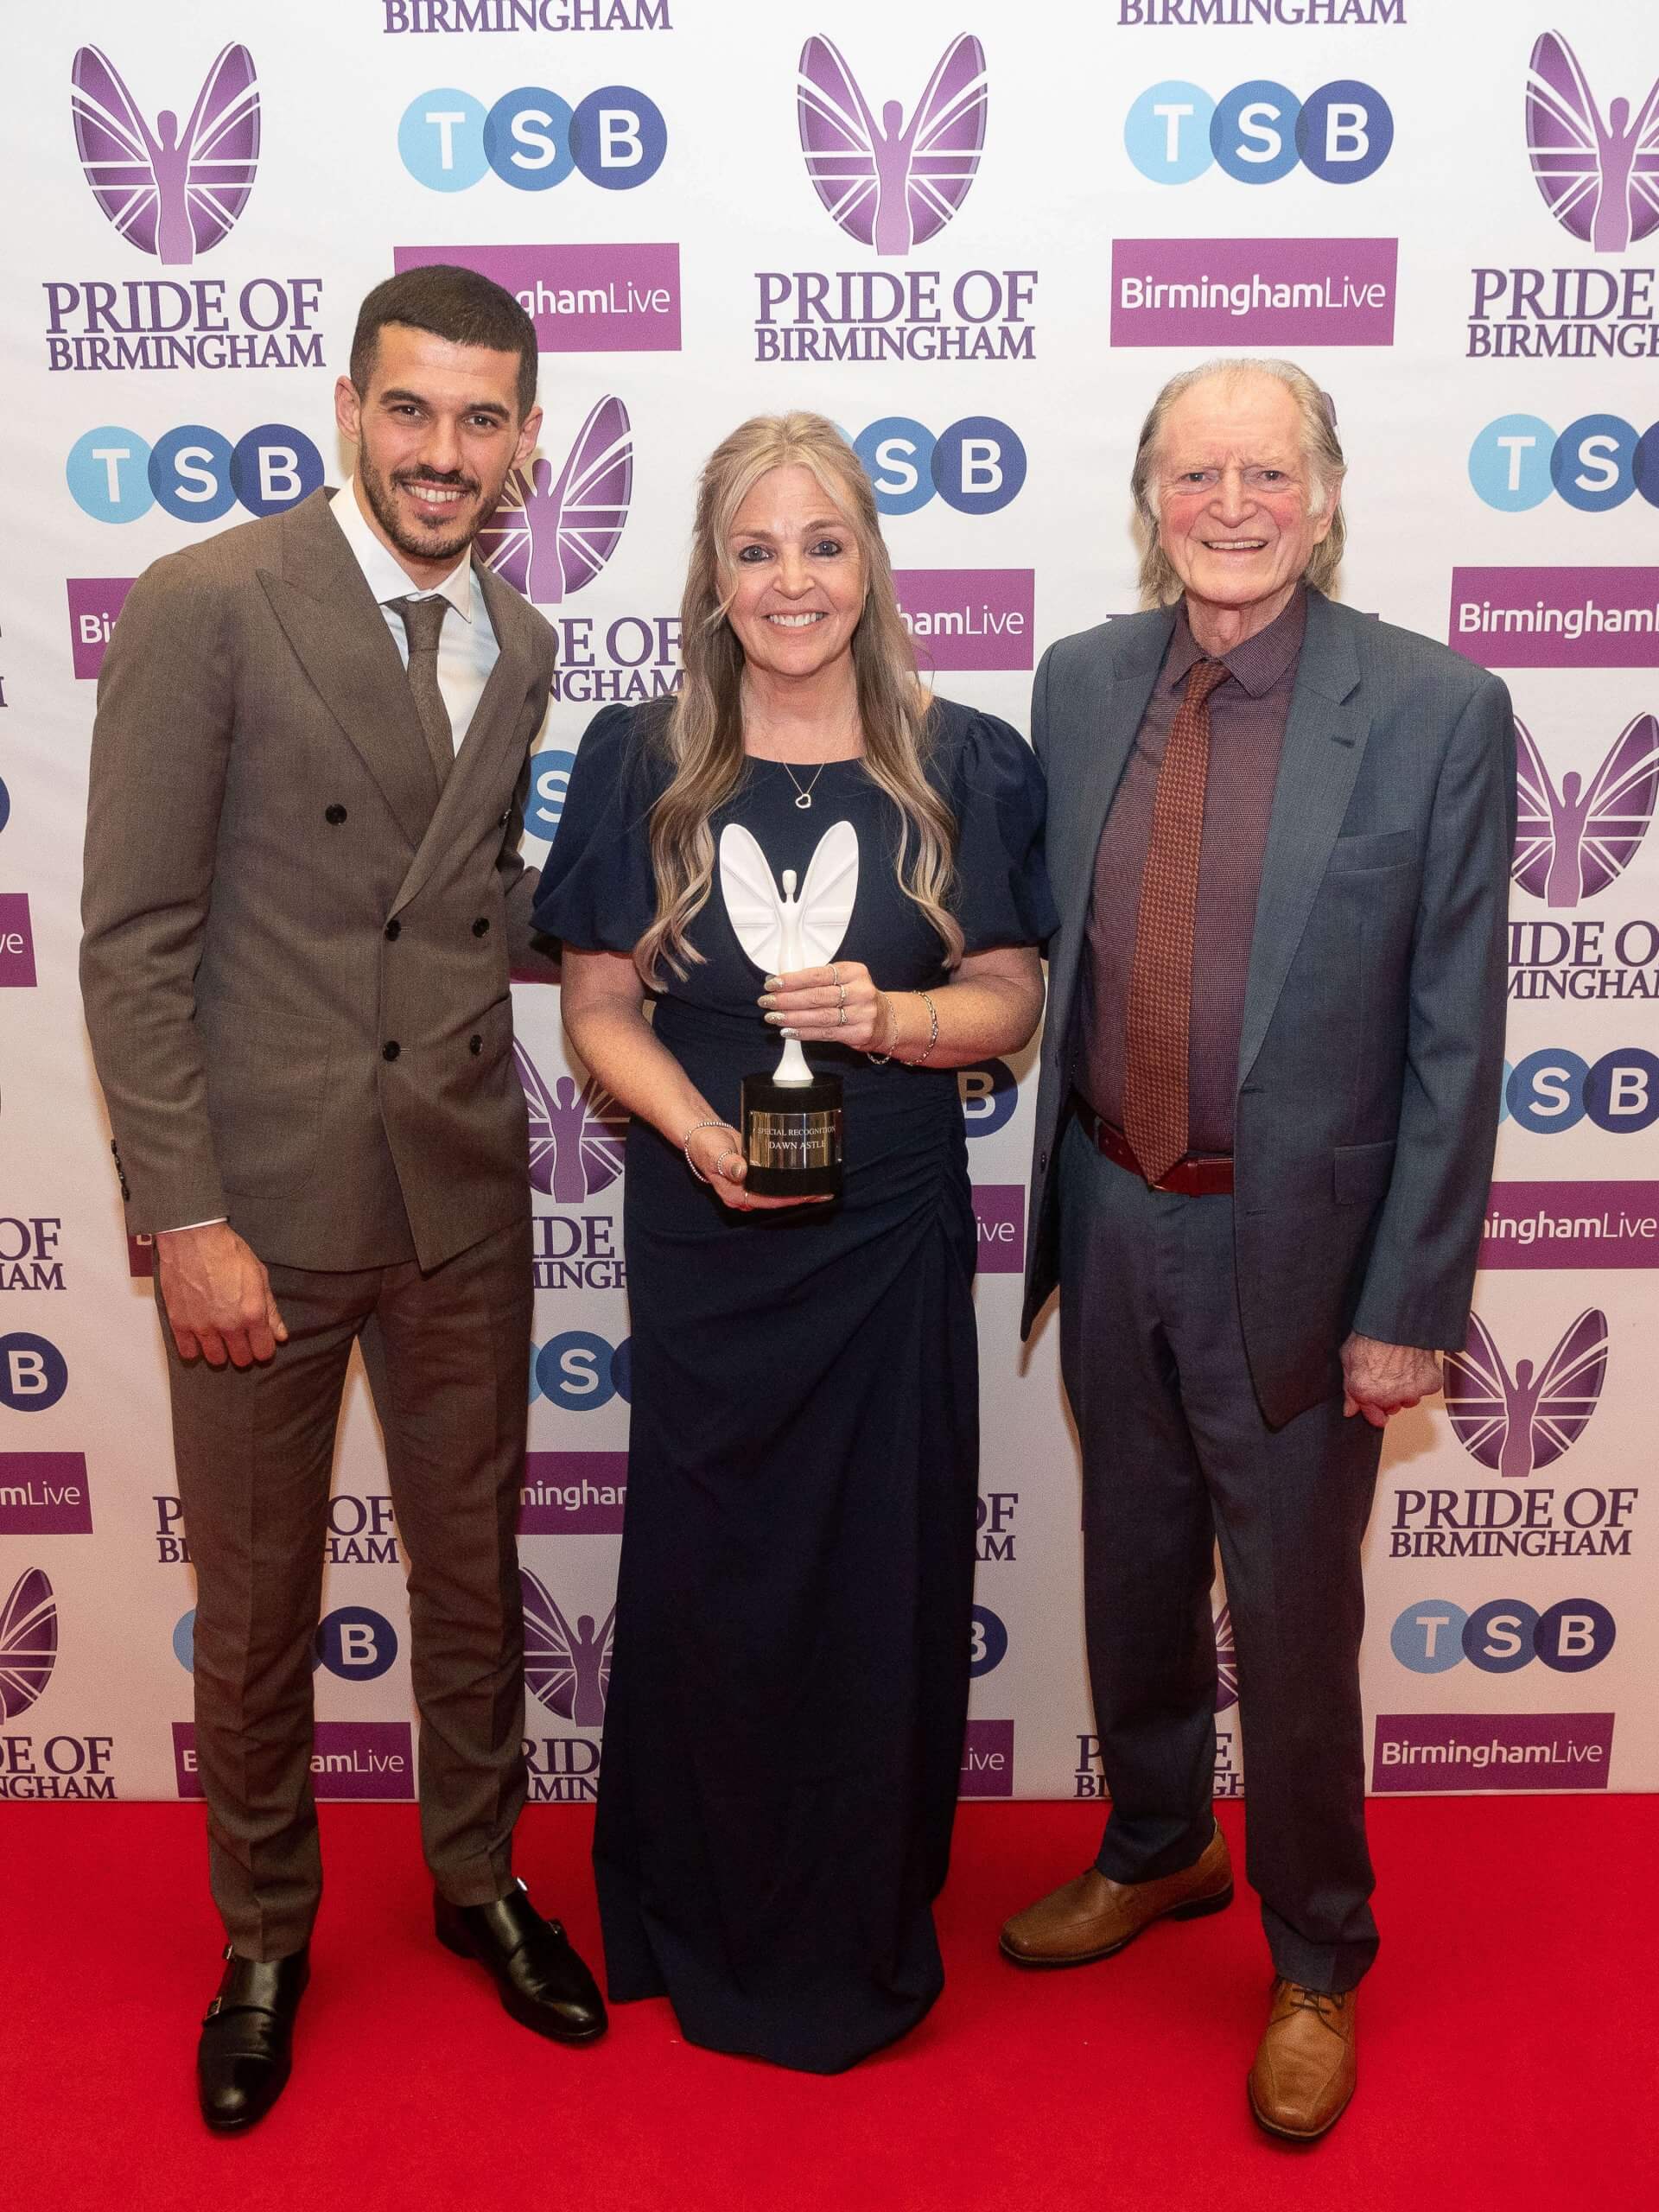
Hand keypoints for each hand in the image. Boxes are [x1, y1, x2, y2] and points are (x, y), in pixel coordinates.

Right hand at [156, 1222, 287, 1366]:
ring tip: (220, 1338)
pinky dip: (195, 1349)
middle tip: (240, 1339)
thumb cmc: (229, 1252)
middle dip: (244, 1352)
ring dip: (220, 1352)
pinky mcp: (179, 1323)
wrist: (194, 1238)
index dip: (264, 1349)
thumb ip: (271, 1310)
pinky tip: (199, 1337)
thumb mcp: (259, 1276)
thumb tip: (280, 1336)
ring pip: (216, 1360)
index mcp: (252, 1313)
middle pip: (241, 1359)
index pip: (264, 1352)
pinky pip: (188, 1353)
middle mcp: (229, 1325)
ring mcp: (202, 1326)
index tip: (259, 1342)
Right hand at [684, 1122, 829, 1211]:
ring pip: (779, 1193)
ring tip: (822, 1187)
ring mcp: (751, 1187)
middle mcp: (745, 1195)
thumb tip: (740, 1171)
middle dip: (801, 1197)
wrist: (704, 1135)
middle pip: (777, 1200)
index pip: (767, 1200)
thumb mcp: (714, 1153)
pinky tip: (806, 1176)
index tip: (808, 1195)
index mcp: (735, 1195)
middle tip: (825, 1192)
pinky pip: (776, 1182)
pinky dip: (791, 1180)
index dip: (789, 1199)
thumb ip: (726, 1162)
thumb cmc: (706, 1145)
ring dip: (799, 1191)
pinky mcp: (756, 1176)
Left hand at [758, 961, 885, 1050]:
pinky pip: (825, 1033)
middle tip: (767, 1001)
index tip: (773, 984)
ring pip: (820, 1016)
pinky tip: (788, 1031)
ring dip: (792, 1017)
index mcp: (855, 972)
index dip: (792, 980)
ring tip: (773, 1017)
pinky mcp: (859, 1033)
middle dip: (787, 999)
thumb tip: (781, 983)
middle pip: (817, 996)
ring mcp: (862, 1014)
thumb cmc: (857, 997)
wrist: (885, 1020)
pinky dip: (804, 1032)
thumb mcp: (845, 980)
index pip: (818, 974)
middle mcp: (860, 992)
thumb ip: (818, 980)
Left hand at [1340, 1333, 1440, 1427]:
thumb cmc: (1370, 1334)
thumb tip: (1350, 1409)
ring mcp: (1411, 1392)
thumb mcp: (1348, 1358)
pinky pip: (1426, 1388)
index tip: (1377, 1408)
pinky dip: (1423, 1379)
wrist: (1397, 1320)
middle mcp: (1388, 1397)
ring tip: (1401, 1367)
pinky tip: (1414, 1363)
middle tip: (1388, 1376)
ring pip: (1410, 1400)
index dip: (1374, 1411)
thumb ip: (1349, 1388)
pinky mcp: (1430, 1383)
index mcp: (1365, 1392)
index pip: (1374, 1418)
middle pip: (1392, 1408)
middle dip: (1390, 1398)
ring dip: (1407, 1390)